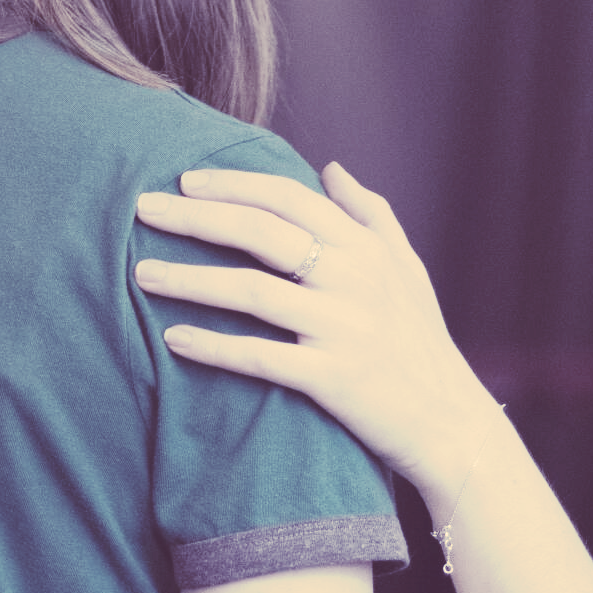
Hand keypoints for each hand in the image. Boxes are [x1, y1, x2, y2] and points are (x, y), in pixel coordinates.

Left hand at [133, 163, 504, 501]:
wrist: (451, 425)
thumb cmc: (422, 344)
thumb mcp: (407, 269)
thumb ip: (371, 214)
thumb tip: (332, 168)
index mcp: (365, 248)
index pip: (289, 197)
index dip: (233, 184)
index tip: (185, 179)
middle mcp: (354, 279)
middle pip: (260, 232)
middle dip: (194, 216)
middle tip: (142, 208)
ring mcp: (342, 328)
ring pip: (251, 291)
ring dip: (189, 279)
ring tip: (141, 274)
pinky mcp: (333, 379)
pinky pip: (260, 356)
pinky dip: (213, 346)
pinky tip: (172, 338)